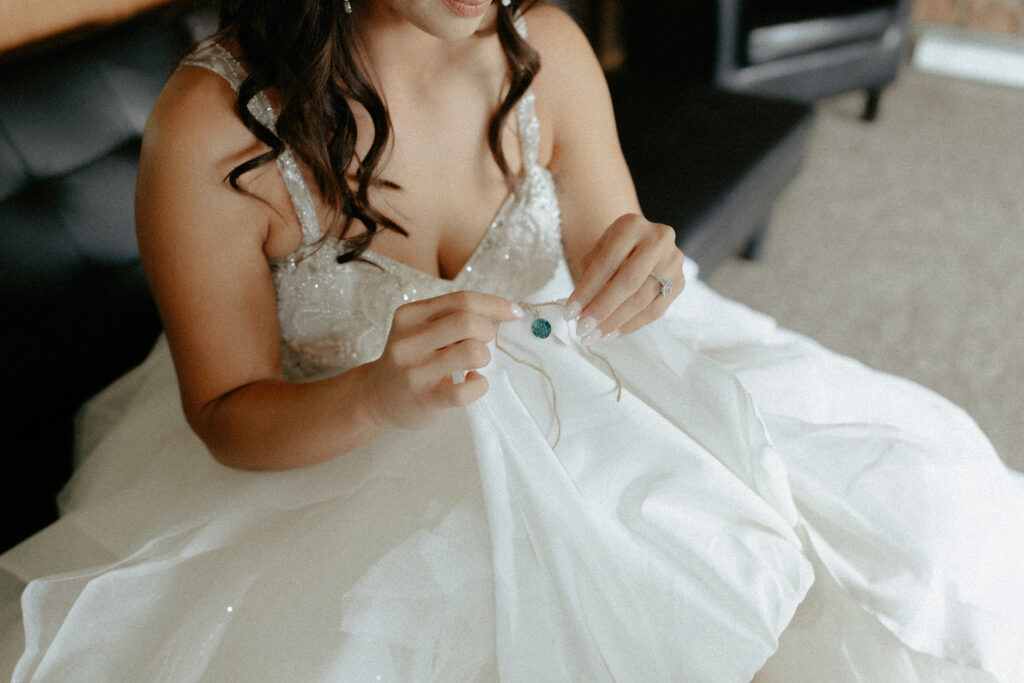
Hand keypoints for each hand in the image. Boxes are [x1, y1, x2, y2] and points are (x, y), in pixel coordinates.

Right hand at [362, 290, 520, 430]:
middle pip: (468, 321)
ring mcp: (415, 371)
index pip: (462, 299)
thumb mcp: (420, 329)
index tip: (513, 312)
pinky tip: (471, 382)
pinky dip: (479, 385)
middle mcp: (408, 340)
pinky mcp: (425, 398)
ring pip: (472, 352)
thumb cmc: (412, 359)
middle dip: (487, 331)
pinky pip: (466, 390)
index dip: (495, 305)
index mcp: (410, 315)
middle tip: (482, 343)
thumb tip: (505, 311)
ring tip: (474, 364)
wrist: (377, 397)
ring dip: (484, 357)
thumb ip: (452, 317)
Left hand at [566, 214, 683, 342]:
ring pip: (643, 299)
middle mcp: (658, 239)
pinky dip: (632, 325)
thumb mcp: (597, 251)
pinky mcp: (680, 282)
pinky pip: (655, 310)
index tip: (569, 313)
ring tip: (594, 335)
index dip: (587, 290)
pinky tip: (612, 332)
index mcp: (632, 225)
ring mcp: (673, 261)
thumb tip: (580, 311)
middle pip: (628, 282)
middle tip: (582, 329)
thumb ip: (589, 275)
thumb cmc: (613, 250)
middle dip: (602, 309)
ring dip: (615, 322)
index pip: (606, 263)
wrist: (642, 243)